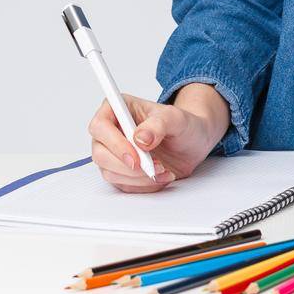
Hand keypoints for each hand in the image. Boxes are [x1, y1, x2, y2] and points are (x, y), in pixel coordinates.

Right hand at [88, 88, 227, 192]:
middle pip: (100, 154)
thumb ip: (158, 124)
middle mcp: (111, 131)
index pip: (100, 126)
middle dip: (127, 165)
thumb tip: (139, 138)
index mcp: (119, 108)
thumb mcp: (176, 118)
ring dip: (138, 177)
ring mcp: (114, 153)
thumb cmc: (183, 125)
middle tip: (152, 167)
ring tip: (163, 169)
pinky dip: (143, 184)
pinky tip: (161, 176)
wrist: (193, 143)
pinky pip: (123, 184)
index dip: (114, 143)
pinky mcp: (121, 172)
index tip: (135, 156)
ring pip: (110, 172)